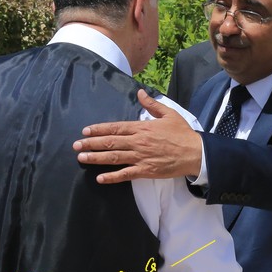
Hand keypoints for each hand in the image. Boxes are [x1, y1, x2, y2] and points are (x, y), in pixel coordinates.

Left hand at [73, 90, 202, 184]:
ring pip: (114, 157)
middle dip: (91, 143)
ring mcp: (141, 157)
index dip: (99, 129)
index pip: (116, 127)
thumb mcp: (169, 114)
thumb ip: (152, 104)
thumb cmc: (182, 133)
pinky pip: (126, 174)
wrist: (195, 153)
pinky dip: (112, 177)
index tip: (85, 130)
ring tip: (81, 158)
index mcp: (142, 127)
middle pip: (110, 142)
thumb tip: (140, 93)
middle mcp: (138, 142)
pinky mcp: (146, 170)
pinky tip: (100, 178)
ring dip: (96, 158)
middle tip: (76, 145)